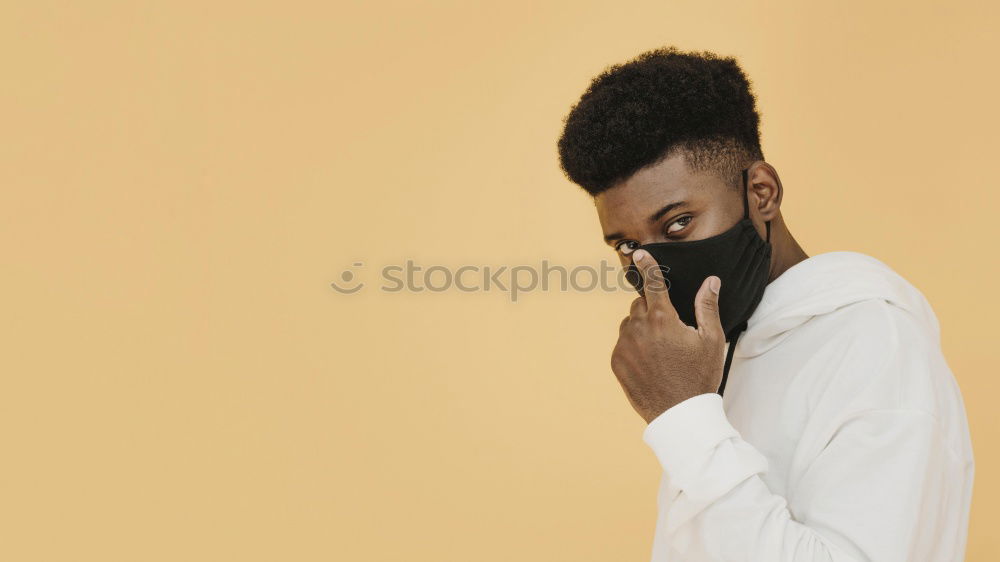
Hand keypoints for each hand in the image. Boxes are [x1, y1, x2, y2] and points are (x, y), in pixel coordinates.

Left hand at [611, 249, 726, 423]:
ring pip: (630, 324)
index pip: (653, 284)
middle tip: (671, 332)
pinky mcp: (616, 361)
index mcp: (663, 319)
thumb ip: (707, 307)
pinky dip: (633, 346)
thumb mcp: (711, 341)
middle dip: (653, 311)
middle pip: (641, 305)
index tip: (638, 254)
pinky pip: (622, 343)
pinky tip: (650, 363)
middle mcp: (639, 328)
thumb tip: (710, 281)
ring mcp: (624, 345)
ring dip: (642, 328)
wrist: (679, 414)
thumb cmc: (699, 377)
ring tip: (662, 351)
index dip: (647, 266)